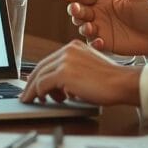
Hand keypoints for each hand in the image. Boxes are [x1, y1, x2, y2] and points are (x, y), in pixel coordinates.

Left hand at [20, 40, 141, 105]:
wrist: (121, 83)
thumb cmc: (110, 81)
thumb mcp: (87, 70)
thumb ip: (71, 73)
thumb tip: (54, 87)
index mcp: (73, 47)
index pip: (49, 60)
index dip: (39, 74)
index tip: (33, 83)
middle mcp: (67, 50)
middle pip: (41, 67)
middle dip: (32, 83)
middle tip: (27, 94)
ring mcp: (65, 60)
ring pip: (39, 76)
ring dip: (34, 90)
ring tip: (35, 100)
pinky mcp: (63, 73)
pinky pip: (42, 84)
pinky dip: (39, 93)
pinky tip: (41, 100)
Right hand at [65, 0, 147, 56]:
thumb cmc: (145, 12)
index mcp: (101, 0)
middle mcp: (96, 14)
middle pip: (77, 11)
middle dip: (74, 10)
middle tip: (75, 10)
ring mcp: (99, 29)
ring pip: (82, 27)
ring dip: (83, 27)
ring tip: (90, 27)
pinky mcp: (103, 43)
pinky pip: (93, 44)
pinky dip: (94, 43)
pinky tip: (100, 42)